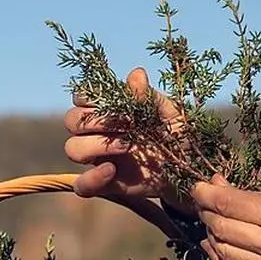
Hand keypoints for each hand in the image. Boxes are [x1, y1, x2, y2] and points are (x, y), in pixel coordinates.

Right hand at [63, 66, 191, 213]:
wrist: (188, 169)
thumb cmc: (177, 135)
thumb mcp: (170, 113)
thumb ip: (150, 97)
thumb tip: (136, 74)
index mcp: (108, 110)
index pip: (80, 96)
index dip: (90, 97)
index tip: (117, 102)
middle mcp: (96, 132)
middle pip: (71, 121)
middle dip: (94, 121)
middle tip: (127, 124)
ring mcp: (97, 158)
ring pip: (72, 149)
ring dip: (94, 146)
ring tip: (127, 146)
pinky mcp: (103, 183)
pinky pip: (82, 185)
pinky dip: (91, 177)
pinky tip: (112, 170)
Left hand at [191, 175, 260, 259]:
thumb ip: (252, 196)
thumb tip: (216, 184)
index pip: (228, 204)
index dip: (206, 194)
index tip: (197, 187)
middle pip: (221, 228)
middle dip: (206, 212)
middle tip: (204, 203)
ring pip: (222, 252)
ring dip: (211, 234)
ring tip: (211, 222)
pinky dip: (219, 258)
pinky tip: (216, 245)